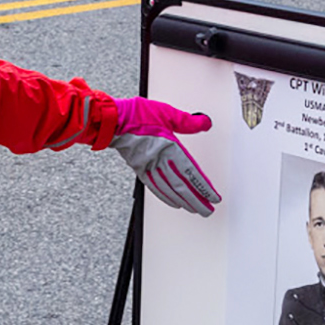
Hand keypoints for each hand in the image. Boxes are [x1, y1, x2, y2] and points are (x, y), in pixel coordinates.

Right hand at [107, 97, 219, 215]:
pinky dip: (167, 197)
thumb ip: (187, 121)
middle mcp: (159, 161)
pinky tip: (175, 202)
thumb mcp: (167, 112)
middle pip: (181, 186)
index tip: (213, 197)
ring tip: (195, 210)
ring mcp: (148, 167)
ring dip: (184, 202)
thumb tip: (205, 123)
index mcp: (168, 148)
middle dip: (196, 201)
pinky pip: (155, 187)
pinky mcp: (139, 169)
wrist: (111, 120)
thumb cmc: (136, 115)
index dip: (203, 187)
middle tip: (208, 211)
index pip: (190, 172)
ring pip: (169, 190)